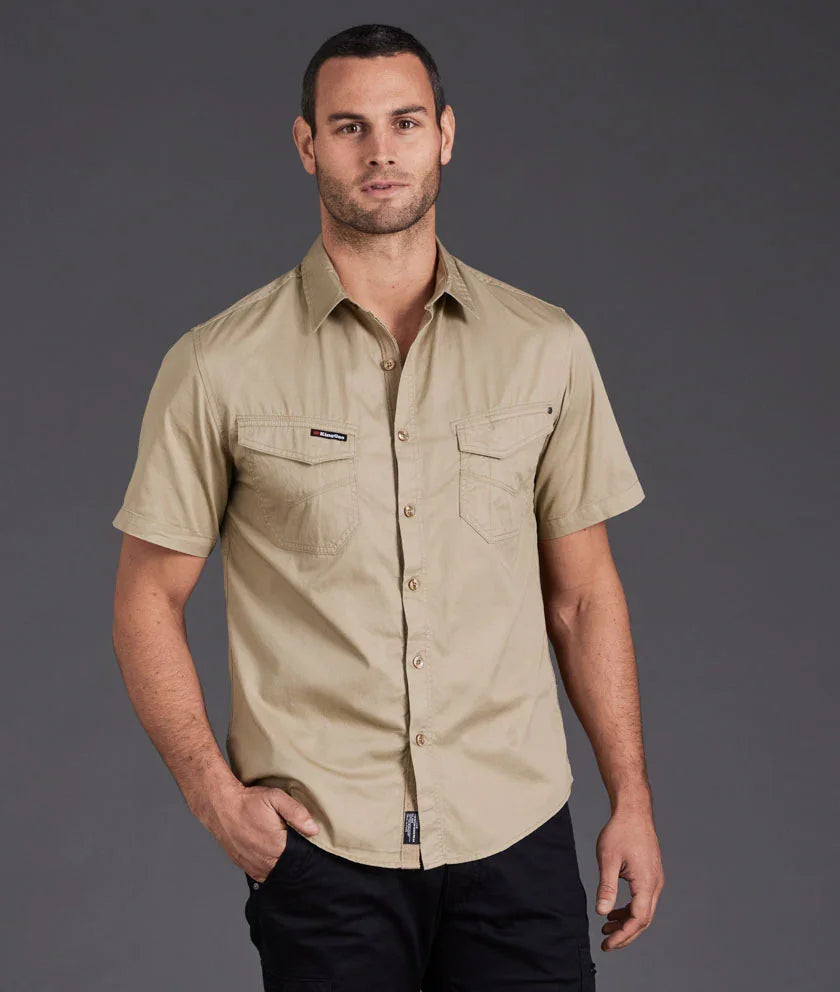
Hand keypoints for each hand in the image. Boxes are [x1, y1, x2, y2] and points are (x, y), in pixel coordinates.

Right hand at [193, 782, 320, 881]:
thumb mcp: (276, 798)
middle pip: (287, 869)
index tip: (308, 847)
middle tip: (297, 849)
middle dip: (294, 861)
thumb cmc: (248, 802)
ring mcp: (252, 865)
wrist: (220, 806)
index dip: (305, 854)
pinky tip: (272, 858)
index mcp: (276, 847)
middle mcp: (264, 861)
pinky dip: (268, 868)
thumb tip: (314, 829)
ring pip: (274, 874)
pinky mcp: (242, 864)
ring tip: (284, 853)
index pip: (299, 859)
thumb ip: (297, 813)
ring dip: (280, 866)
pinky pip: (260, 874)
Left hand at [594, 805, 663, 950]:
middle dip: (625, 934)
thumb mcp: (608, 859)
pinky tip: (614, 910)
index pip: (638, 919)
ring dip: (626, 922)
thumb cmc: (620, 831)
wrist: (634, 812)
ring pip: (644, 911)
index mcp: (646, 883)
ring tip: (606, 928)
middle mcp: (655, 884)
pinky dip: (629, 909)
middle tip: (606, 943)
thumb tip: (602, 912)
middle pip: (643, 920)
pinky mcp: (650, 874)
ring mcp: (655, 879)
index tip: (608, 944)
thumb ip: (606, 887)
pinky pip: (643, 899)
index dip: (623, 935)